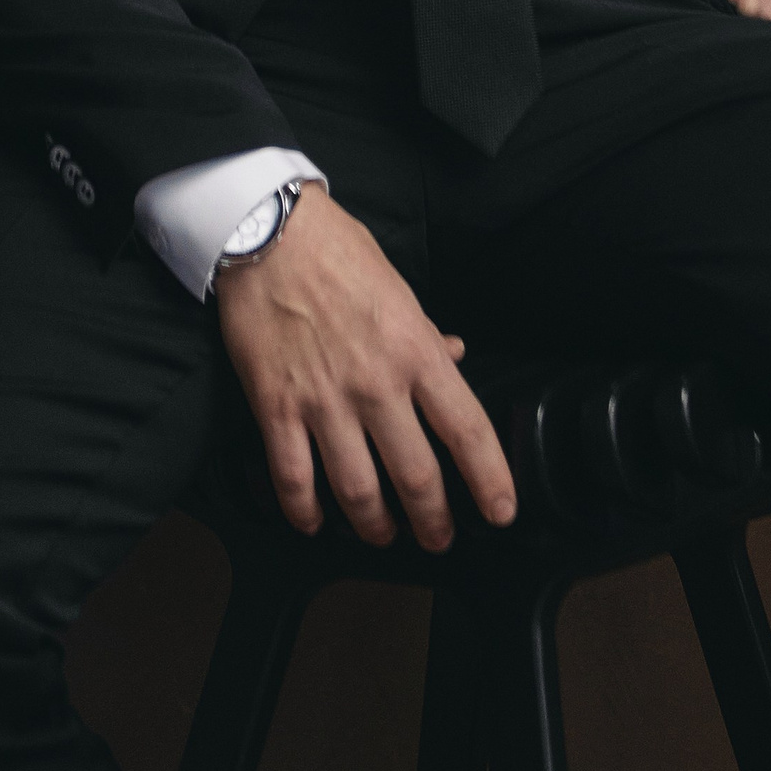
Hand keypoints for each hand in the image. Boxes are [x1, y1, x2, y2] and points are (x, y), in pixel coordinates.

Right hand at [214, 185, 517, 552]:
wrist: (268, 232)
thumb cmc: (337, 253)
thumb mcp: (399, 288)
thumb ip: (426, 334)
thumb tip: (455, 357)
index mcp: (415, 352)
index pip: (468, 430)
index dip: (490, 480)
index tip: (501, 512)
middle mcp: (377, 385)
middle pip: (417, 477)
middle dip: (433, 521)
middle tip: (438, 537)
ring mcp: (325, 401)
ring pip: (358, 491)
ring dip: (375, 525)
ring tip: (382, 533)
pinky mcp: (277, 407)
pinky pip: (294, 478)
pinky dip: (305, 511)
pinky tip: (314, 522)